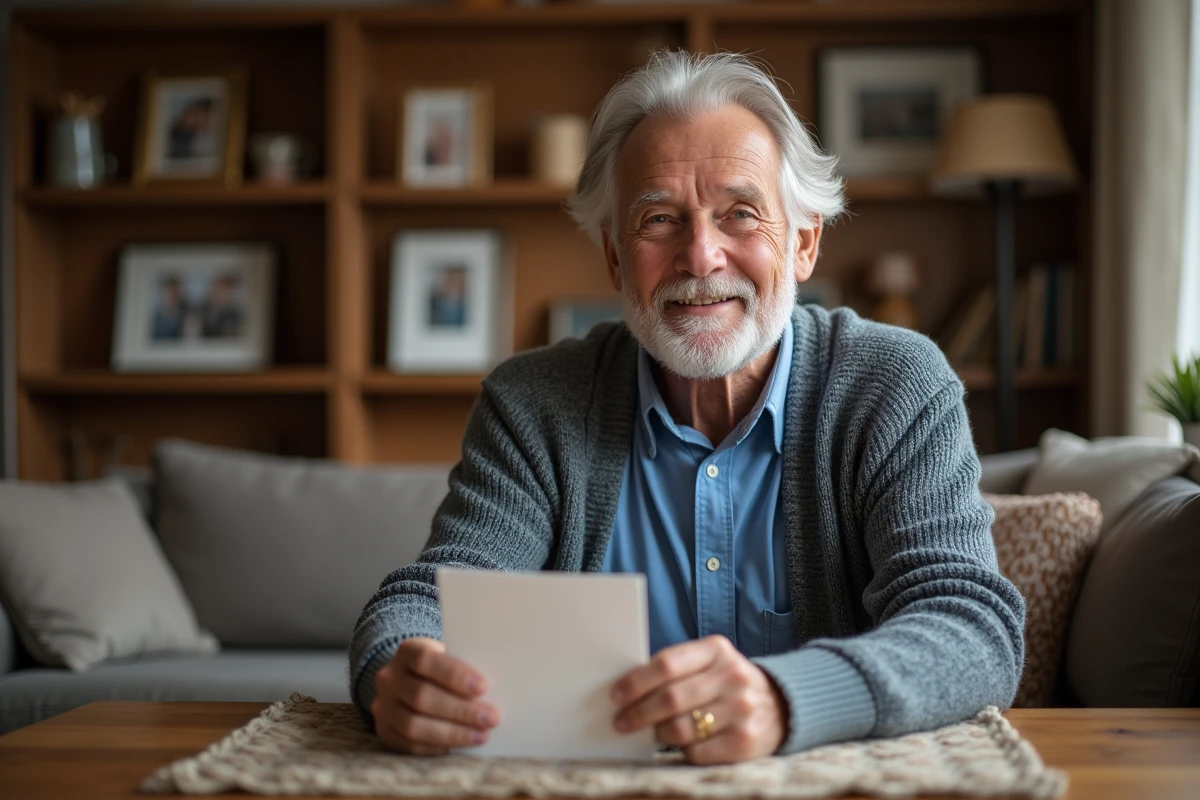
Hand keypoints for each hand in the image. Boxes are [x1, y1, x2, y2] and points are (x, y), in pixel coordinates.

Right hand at [371, 637, 499, 755]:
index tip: (483, 687)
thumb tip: (497, 688)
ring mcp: (383, 706)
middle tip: (491, 718)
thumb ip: (465, 665)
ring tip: (481, 735)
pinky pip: (410, 745)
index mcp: (408, 651)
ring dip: (452, 733)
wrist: (409, 679)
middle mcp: (389, 678)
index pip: (425, 660)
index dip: (454, 674)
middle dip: (460, 710)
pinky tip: (461, 745)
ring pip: (413, 725)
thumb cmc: (442, 667)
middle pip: (421, 696)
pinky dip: (438, 746)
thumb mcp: (450, 655)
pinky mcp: (385, 731)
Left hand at [611, 635, 786, 764]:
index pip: (667, 663)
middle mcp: (732, 676)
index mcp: (717, 649)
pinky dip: (682, 750)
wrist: (779, 706)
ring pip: (681, 728)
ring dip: (658, 732)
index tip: (616, 694)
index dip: (636, 681)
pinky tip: (682, 743)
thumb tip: (627, 689)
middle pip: (671, 698)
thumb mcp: (708, 662)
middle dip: (639, 712)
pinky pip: (697, 752)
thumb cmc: (726, 683)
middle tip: (621, 721)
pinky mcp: (745, 741)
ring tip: (651, 731)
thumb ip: (676, 668)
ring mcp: (741, 709)